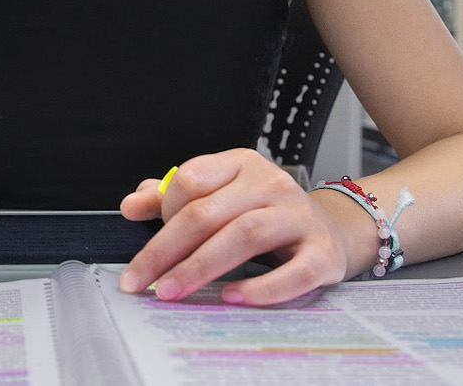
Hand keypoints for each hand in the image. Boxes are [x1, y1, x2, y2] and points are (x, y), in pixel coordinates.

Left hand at [118, 148, 349, 305]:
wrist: (331, 231)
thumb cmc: (264, 215)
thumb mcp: (221, 198)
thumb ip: (173, 199)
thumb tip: (130, 205)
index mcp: (242, 164)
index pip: (191, 179)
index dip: (163, 211)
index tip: (149, 245)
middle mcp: (272, 183)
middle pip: (209, 212)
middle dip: (166, 250)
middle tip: (140, 282)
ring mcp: (299, 216)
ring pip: (245, 235)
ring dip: (201, 267)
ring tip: (172, 291)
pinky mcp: (323, 252)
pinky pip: (294, 272)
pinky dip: (262, 288)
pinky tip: (232, 297)